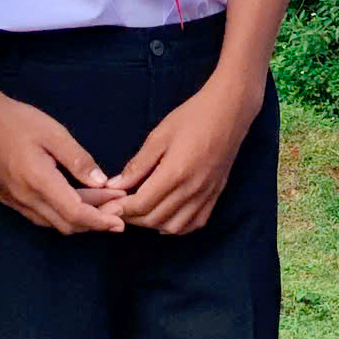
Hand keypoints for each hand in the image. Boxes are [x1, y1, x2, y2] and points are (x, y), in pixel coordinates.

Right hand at [0, 77, 124, 234]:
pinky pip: (39, 216)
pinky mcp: (7, 198)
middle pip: (66, 224)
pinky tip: (75, 201)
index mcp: (38, 181)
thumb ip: (78, 160)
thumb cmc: (15, 120)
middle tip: (118, 211)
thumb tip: (102, 183)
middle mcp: (25, 198)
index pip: (75, 213)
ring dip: (79, 219)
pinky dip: (61, 214)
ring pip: (52, 223)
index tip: (121, 222)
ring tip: (102, 206)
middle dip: (95, 222)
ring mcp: (14, 201)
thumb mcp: (53, 133)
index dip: (100, 221)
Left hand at [114, 79, 259, 234]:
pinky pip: (195, 223)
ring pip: (174, 227)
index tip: (108, 204)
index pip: (142, 205)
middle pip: (154, 218)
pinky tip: (166, 216)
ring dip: (153, 224)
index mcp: (175, 173)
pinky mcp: (216, 195)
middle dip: (132, 217)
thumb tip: (115, 185)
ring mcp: (206, 195)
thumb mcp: (159, 136)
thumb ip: (138, 164)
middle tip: (119, 207)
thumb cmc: (192, 117)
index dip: (121, 208)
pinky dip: (177, 226)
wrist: (229, 111)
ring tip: (142, 211)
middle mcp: (192, 190)